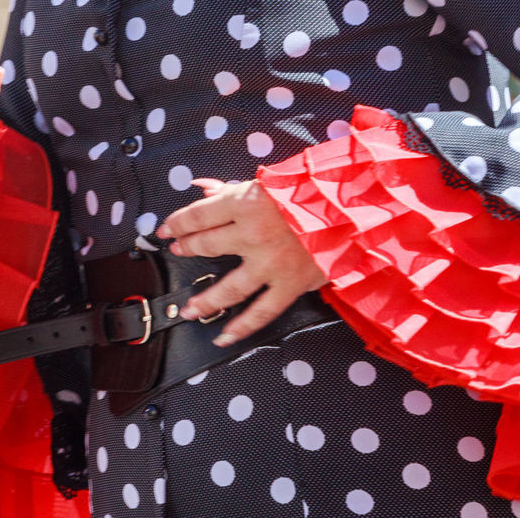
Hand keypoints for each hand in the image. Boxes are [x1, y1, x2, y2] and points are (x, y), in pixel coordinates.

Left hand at [157, 179, 327, 346]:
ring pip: (227, 288)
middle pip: (206, 245)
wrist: (352, 209)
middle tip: (178, 252)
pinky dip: (240, 327)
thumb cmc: (310, 191)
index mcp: (247, 202)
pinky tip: (223, 336)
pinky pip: (260, 312)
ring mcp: (270, 263)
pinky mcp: (289, 284)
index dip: (178, 222)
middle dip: (187, 249)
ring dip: (204, 300)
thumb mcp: (269, 182)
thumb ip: (233, 189)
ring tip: (189, 308)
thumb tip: (203, 190)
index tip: (167, 229)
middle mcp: (253, 233)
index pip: (199, 214)